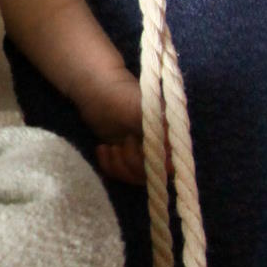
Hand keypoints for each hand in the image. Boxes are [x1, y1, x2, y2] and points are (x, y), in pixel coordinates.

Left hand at [77, 68, 173, 187]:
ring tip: (110, 146)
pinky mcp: (124, 154)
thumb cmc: (121, 96)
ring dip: (118, 164)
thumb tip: (170, 146)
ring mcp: (140, 151)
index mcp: (168, 136)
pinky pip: (119, 173)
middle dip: (131, 163)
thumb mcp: (143, 110)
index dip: (151, 162)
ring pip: (134, 176)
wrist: (96, 90)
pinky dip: (108, 164)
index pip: (169, 166)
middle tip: (122, 142)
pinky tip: (103, 147)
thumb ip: (158, 128)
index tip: (133, 142)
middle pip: (150, 175)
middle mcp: (159, 146)